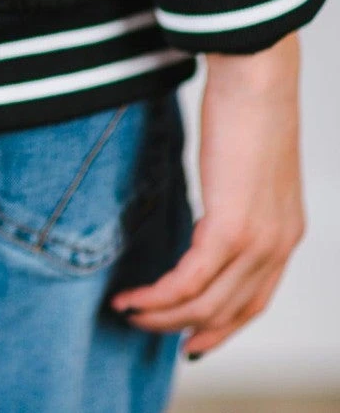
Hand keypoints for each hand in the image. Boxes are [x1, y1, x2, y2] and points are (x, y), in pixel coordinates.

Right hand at [111, 32, 304, 357]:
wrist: (257, 73)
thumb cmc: (248, 100)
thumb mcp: (245, 161)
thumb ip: (233, 193)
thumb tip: (208, 201)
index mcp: (285, 232)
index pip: (255, 300)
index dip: (223, 327)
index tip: (192, 340)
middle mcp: (278, 246)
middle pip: (228, 310)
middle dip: (184, 328)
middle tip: (146, 329)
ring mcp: (257, 241)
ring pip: (206, 304)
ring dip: (162, 315)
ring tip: (127, 312)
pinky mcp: (231, 229)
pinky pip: (188, 280)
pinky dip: (157, 295)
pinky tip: (131, 297)